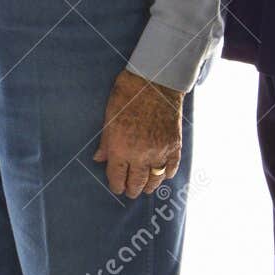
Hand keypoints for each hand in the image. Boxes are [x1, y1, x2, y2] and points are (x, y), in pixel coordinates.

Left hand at [93, 69, 183, 197]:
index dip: (116, 185)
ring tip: (146, 188)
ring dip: (149, 186)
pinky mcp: (174, 145)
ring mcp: (160, 151)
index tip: (117, 188)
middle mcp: (141, 155)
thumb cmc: (127, 96)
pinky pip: (171, 167)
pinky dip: (167, 174)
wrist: (155, 82)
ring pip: (155, 179)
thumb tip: (99, 159)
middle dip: (132, 190)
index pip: (117, 177)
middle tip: (131, 192)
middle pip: (137, 183)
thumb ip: (106, 143)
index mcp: (121, 149)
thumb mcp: (109, 119)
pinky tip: (163, 175)